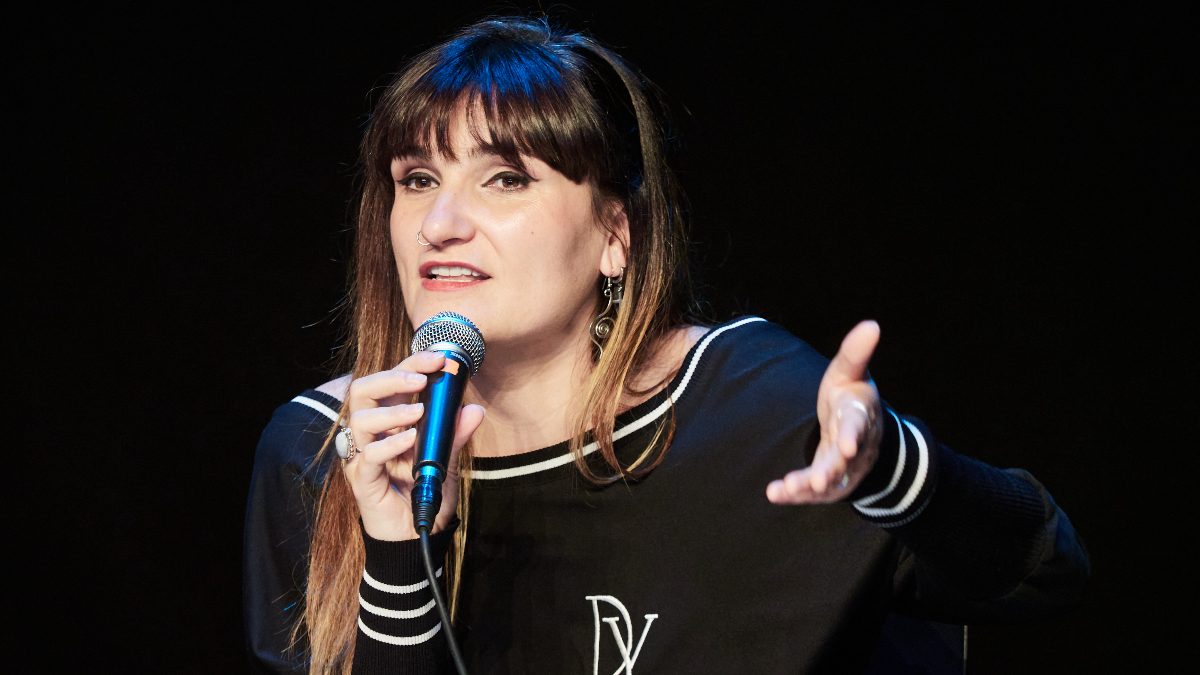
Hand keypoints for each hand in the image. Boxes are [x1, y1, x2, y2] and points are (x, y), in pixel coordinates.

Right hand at [343, 351, 485, 540]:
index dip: (410, 364)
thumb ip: (455, 435)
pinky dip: (392, 444)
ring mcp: (363, 456)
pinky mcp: (362, 479)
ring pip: (360, 419)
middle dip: (392, 377)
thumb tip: (474, 409)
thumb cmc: (425, 494)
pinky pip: (370, 455)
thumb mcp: (447, 461)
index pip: (390, 382)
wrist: (417, 536)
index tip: (438, 358)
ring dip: (392, 412)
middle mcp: (371, 434)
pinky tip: (411, 440)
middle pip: (363, 390)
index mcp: (388, 421)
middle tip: (420, 379)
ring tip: (418, 414)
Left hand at [767, 321, 882, 503]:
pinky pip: (813, 492)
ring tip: (790, 488)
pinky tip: (775, 494)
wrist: (864, 434)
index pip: (858, 426)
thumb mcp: (850, 373)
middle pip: (844, 460)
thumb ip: (855, 353)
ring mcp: (845, 469)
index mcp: (861, 417)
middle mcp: (857, 447)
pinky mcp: (830, 483)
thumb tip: (872, 324)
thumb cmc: (850, 397)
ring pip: (829, 481)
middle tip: (817, 479)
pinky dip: (795, 494)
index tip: (847, 446)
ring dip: (810, 485)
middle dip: (832, 470)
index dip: (853, 436)